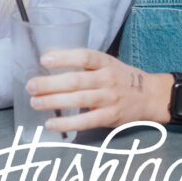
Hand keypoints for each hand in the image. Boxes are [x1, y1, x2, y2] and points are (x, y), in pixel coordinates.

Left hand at [26, 48, 169, 134]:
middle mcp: (108, 79)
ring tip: (35, 103)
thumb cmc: (120, 78)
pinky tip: (51, 124)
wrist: (149, 96)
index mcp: (106, 62)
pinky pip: (86, 121)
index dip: (64, 57)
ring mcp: (109, 98)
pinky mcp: (109, 116)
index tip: (44, 59)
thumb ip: (83, 63)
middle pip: (77, 80)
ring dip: (54, 102)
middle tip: (31, 86)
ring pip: (79, 100)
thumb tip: (49, 58)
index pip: (84, 56)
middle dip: (51, 83)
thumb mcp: (106, 64)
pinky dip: (67, 124)